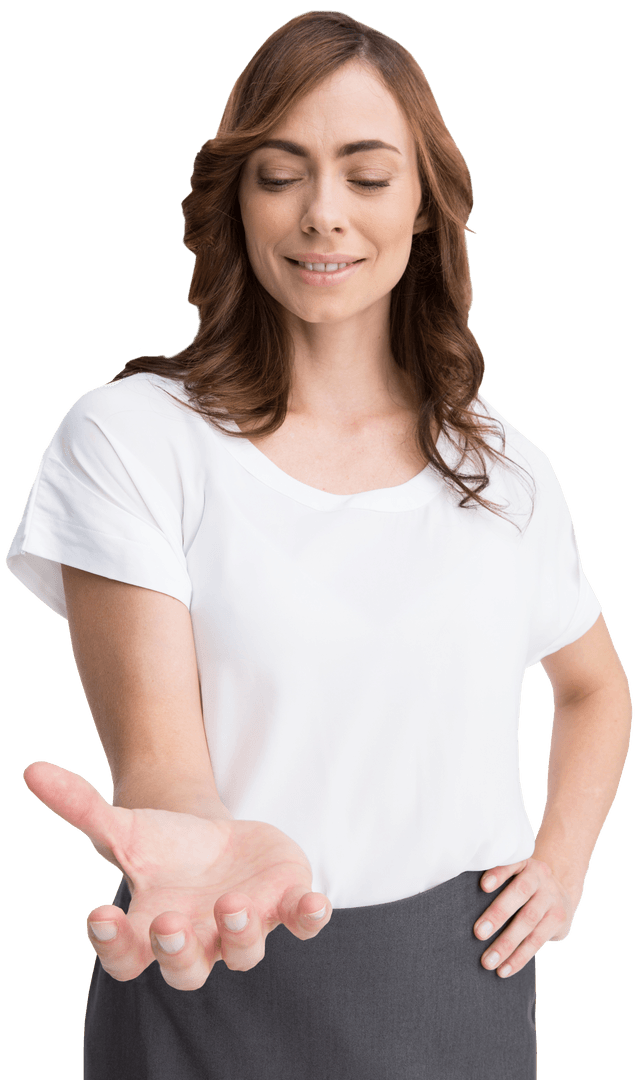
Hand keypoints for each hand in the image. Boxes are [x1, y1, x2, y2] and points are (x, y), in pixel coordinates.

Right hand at [23, 761, 331, 990]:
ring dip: (239, 934)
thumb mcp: (123, 826)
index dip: (111, 943)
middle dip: (178, 949)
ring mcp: (243, 926)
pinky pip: (300, 923)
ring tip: (232, 907)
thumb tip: (31, 769)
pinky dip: (309, 917)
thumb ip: (79, 805)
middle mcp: (198, 939)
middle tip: (171, 924)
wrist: (215, 844)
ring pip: (243, 951)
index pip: (123, 955)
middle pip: (184, 966)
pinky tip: (314, 902)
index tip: (101, 916)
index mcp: (149, 928)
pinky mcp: (283, 904)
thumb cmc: (163, 848)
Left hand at [473, 856, 582, 976]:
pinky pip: (538, 940)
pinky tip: (505, 969)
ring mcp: (551, 897)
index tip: (483, 885)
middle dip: (498, 914)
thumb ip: (494, 884)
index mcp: (523, 862)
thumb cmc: (520, 886)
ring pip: (529, 921)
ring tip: (488, 961)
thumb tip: (459, 908)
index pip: (510, 864)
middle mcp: (539, 876)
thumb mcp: (513, 875)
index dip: (498, 874)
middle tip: (478, 933)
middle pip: (519, 893)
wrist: (559, 892)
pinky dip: (519, 957)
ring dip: (507, 944)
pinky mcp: (559, 919)